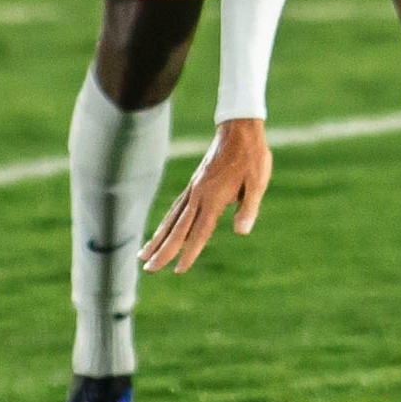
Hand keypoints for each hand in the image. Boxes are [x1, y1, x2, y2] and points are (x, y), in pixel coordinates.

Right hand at [140, 119, 273, 270]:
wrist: (239, 129)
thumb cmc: (252, 157)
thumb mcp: (258, 183)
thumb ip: (248, 208)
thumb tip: (241, 232)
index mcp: (214, 198)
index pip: (199, 232)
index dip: (189, 253)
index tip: (178, 271)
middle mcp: (198, 196)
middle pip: (177, 230)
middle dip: (163, 251)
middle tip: (148, 269)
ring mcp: (194, 189)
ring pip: (171, 219)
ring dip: (157, 238)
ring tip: (142, 254)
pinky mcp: (194, 185)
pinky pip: (176, 208)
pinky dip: (165, 223)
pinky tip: (161, 231)